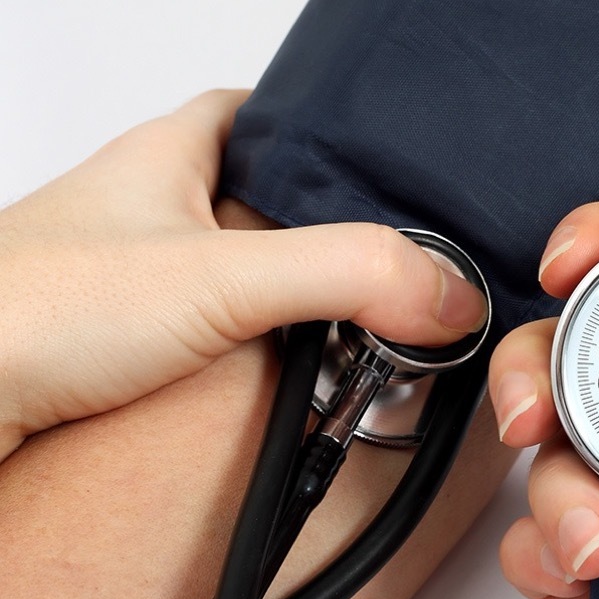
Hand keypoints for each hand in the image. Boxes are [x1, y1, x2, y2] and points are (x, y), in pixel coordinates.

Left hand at [0, 90, 485, 460]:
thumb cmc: (27, 311)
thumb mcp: (219, 276)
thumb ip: (346, 274)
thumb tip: (449, 294)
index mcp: (172, 155)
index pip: (264, 114)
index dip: (328, 134)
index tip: (383, 167)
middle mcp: (153, 209)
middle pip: (265, 199)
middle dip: (327, 232)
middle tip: (383, 265)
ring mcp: (137, 277)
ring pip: (242, 270)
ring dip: (295, 300)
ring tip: (355, 325)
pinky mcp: (126, 344)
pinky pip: (216, 331)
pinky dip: (258, 350)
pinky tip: (286, 377)